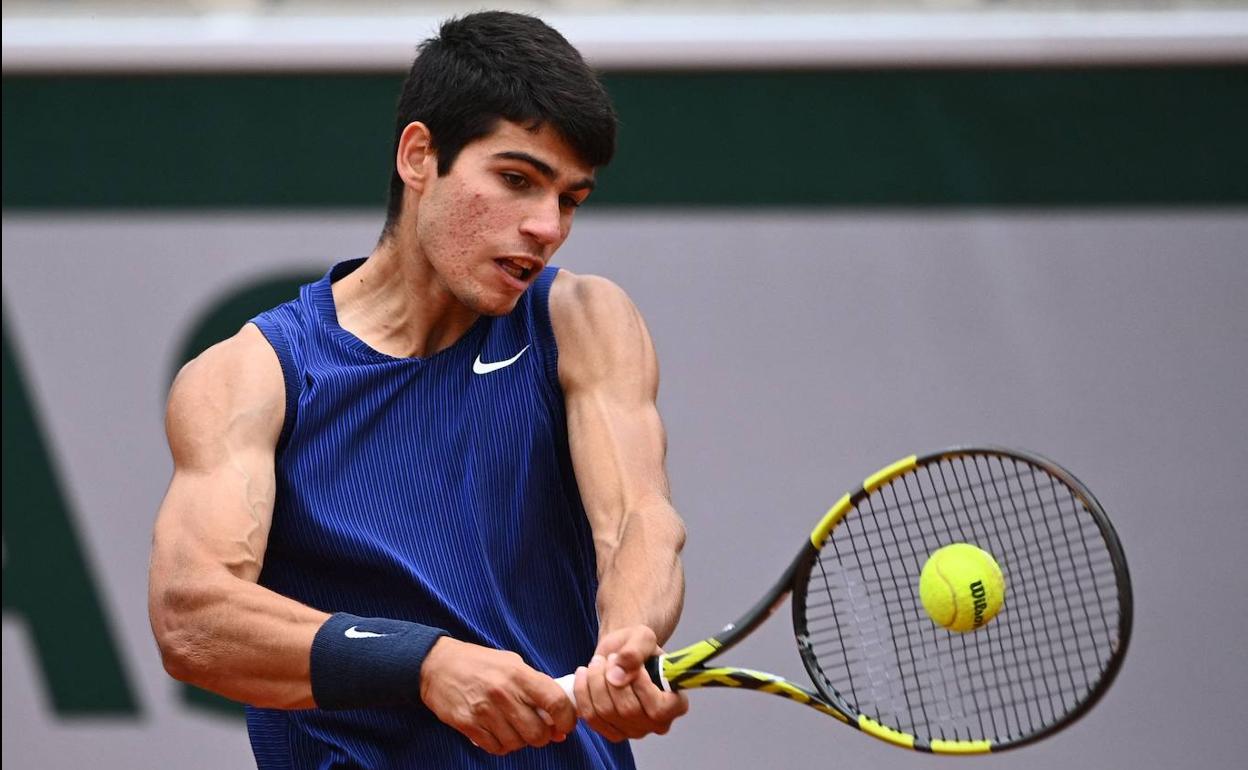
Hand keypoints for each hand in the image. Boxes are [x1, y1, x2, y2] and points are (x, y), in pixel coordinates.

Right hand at [420, 637, 575, 755]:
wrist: (437, 665)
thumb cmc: (480, 663)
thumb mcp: (512, 663)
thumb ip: (536, 687)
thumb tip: (558, 719)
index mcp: (518, 674)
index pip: (555, 702)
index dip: (567, 719)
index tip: (566, 724)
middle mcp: (503, 694)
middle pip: (538, 732)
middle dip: (544, 736)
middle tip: (540, 730)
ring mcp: (484, 711)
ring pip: (517, 743)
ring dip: (522, 742)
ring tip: (516, 729)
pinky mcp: (468, 725)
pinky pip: (496, 748)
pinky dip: (502, 745)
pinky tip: (499, 733)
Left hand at [572, 626, 688, 740]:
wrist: (620, 654)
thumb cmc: (637, 647)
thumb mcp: (643, 637)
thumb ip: (635, 651)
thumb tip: (618, 674)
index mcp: (675, 704)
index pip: (658, 708)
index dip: (641, 686)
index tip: (632, 663)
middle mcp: (657, 723)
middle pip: (628, 710)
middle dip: (611, 678)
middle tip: (609, 658)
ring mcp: (633, 731)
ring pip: (606, 712)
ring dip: (595, 682)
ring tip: (597, 663)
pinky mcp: (611, 731)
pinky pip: (590, 717)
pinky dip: (582, 693)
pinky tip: (584, 674)